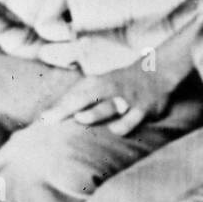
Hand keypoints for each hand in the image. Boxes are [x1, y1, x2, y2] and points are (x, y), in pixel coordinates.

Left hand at [40, 58, 170, 135]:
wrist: (158, 71)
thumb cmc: (121, 83)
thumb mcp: (101, 83)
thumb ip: (79, 96)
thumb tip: (50, 116)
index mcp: (97, 82)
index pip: (74, 95)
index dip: (59, 107)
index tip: (44, 119)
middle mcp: (110, 88)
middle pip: (85, 97)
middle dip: (67, 107)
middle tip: (51, 118)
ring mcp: (127, 98)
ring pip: (108, 107)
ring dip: (94, 112)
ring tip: (80, 118)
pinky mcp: (143, 109)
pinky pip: (130, 121)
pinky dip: (122, 127)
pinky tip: (116, 130)